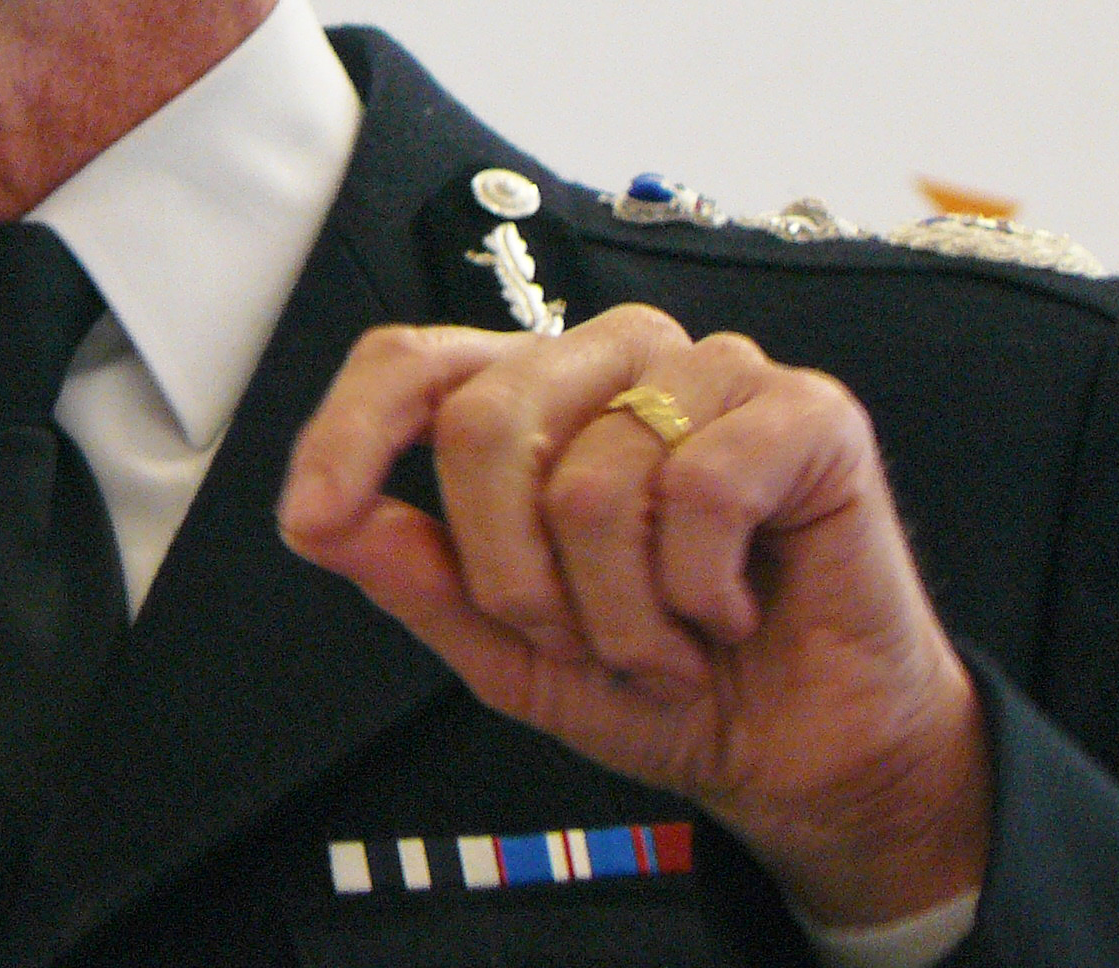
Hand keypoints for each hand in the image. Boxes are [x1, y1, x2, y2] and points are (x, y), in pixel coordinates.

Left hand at [276, 304, 989, 929]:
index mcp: (536, 398)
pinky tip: (731, 611)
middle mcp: (616, 360)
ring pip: (594, 474)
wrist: (808, 759)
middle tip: (579, 641)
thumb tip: (324, 517)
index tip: (311, 519)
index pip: (413, 362)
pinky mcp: (806, 410)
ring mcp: (712, 372)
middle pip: (485, 421)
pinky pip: (703, 489)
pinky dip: (701, 590)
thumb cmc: (669, 687)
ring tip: (667, 641)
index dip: (348, 430)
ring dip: (619, 610)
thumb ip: (423, 578)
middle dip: (514, 577)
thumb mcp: (512, 656)